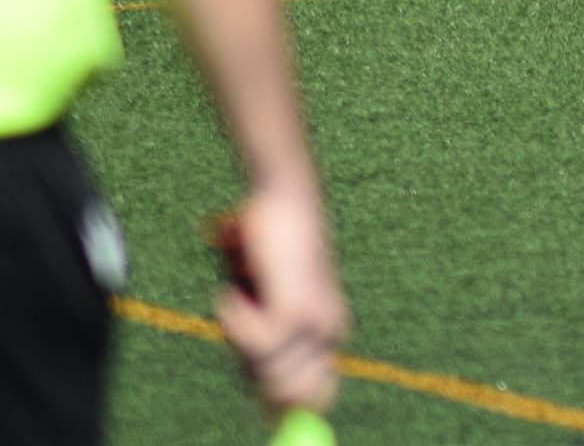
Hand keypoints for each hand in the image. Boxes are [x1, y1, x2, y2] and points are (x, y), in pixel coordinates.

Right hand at [214, 191, 348, 415]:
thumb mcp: (266, 301)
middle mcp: (329, 332)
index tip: (254, 376)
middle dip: (249, 364)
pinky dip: (235, 321)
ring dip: (239, 338)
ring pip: (264, 373)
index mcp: (328, 331)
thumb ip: (265, 345)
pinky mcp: (296, 314)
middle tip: (243, 308)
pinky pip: (254, 345)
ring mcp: (315, 326)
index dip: (276, 397)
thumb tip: (266, 404)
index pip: (311, 396)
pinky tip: (240, 287)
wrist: (285, 197)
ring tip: (245, 292)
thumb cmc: (266, 246)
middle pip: (283, 394)